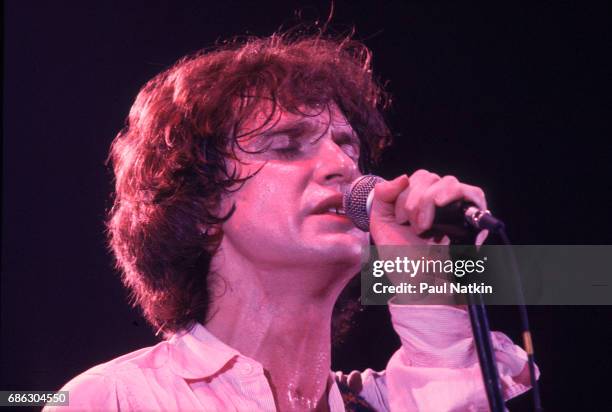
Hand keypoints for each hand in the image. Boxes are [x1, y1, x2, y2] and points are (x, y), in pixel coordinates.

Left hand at [368, 170, 487, 303]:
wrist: (418, 283)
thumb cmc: (401, 258)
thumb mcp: (380, 223)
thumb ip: (383, 195)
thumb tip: (403, 177)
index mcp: (418, 200)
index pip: (414, 178)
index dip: (403, 196)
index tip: (400, 221)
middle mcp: (438, 202)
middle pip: (428, 177)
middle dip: (413, 202)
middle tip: (412, 227)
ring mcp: (456, 209)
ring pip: (447, 182)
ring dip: (428, 203)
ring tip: (425, 227)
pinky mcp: (471, 219)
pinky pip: (472, 193)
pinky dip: (456, 194)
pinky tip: (442, 204)